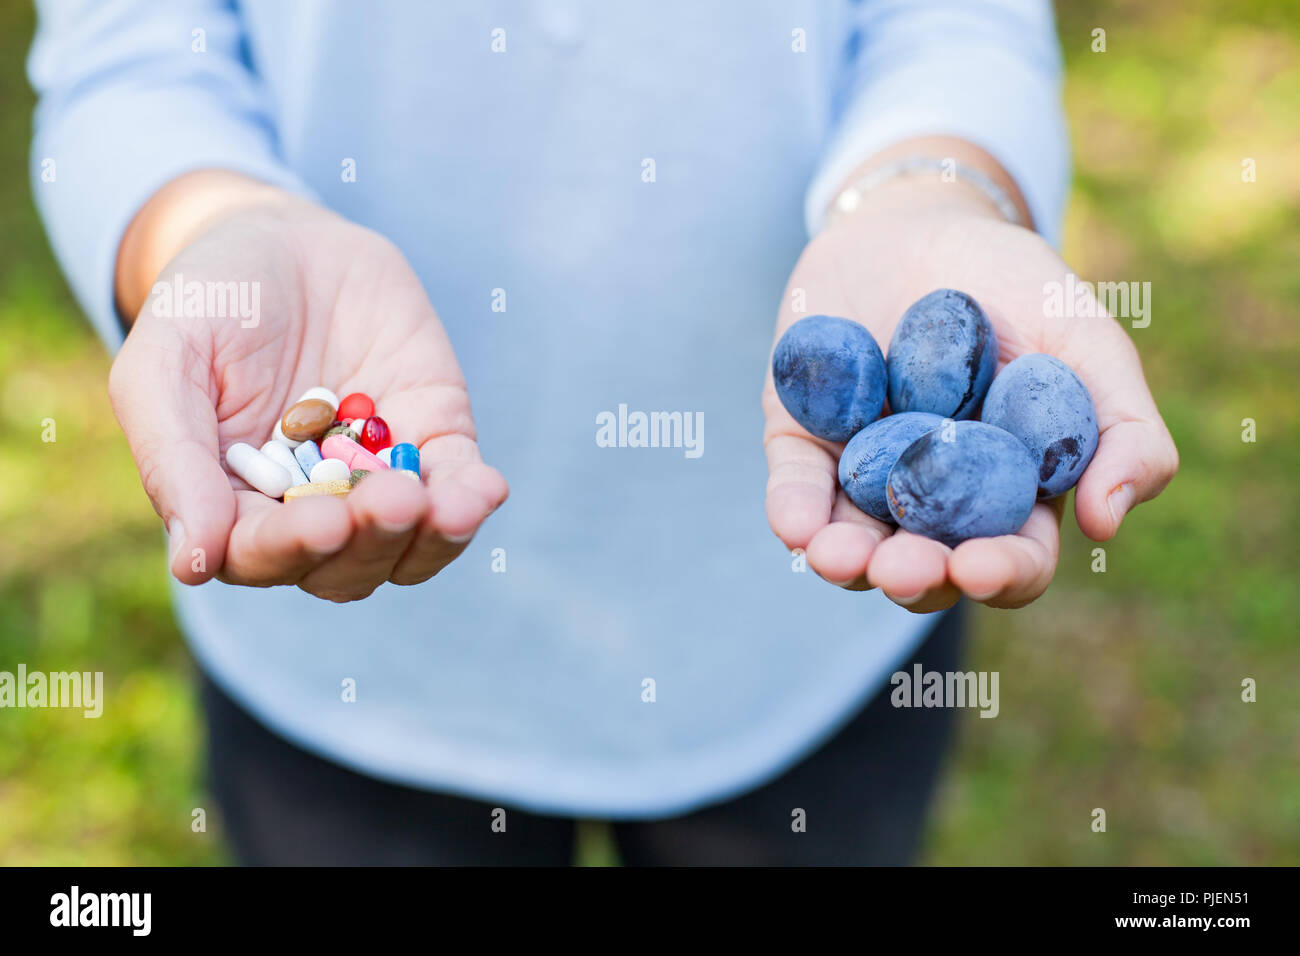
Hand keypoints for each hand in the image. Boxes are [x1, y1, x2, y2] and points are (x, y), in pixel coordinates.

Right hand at [109, 173, 506, 600]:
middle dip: (368, 543)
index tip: (319, 525)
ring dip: (428, 538)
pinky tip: (485, 490)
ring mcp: (377, 480)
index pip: (260, 557)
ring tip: (436, 505)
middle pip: (343, 567)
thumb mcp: (164, 362)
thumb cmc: (208, 302)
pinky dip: (471, 500)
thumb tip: (195, 565)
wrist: (285, 239)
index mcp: (233, 507)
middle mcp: (308, 509)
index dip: (289, 551)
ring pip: (409, 547)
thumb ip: (173, 459)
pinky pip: (457, 488)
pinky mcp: (434, 440)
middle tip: (387, 503)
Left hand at [763, 167, 1176, 611]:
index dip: (1002, 574)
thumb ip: (1121, 425)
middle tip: (902, 569)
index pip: (1014, 557)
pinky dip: (794, 508)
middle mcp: (935, 500)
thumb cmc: (1015, 286)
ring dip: (844, 560)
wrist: (920, 221)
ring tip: (834, 556)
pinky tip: (796, 525)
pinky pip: (795, 486)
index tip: (980, 567)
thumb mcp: (1086, 340)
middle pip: (926, 566)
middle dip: (914, 577)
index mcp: (1011, 492)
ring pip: (853, 541)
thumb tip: (1107, 520)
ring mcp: (866, 473)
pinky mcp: (802, 438)